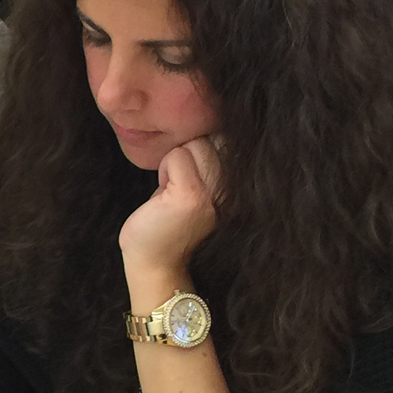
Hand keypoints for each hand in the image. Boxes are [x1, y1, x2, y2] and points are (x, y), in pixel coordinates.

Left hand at [119, 136, 223, 290]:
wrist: (155, 264)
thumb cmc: (167, 223)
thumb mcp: (195, 188)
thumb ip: (204, 163)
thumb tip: (201, 128)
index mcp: (237, 188)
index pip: (225, 139)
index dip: (199, 152)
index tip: (189, 178)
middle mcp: (233, 191)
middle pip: (209, 139)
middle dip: (186, 154)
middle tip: (176, 186)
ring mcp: (215, 194)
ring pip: (193, 144)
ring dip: (173, 163)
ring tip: (171, 191)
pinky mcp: (193, 196)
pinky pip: (176, 156)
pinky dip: (164, 170)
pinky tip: (164, 195)